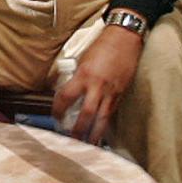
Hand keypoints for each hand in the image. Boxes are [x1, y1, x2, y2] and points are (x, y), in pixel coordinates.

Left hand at [53, 23, 140, 144]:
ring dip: (94, 134)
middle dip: (78, 130)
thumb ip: (76, 75)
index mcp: (84, 74)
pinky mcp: (121, 93)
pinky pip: (111, 112)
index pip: (66, 97)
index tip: (55, 116)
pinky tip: (101, 131)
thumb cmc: (103, 45)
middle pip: (85, 114)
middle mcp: (97, 85)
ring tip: (88, 144)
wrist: (125, 38)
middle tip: (71, 140)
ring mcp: (111, 91)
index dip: (58, 109)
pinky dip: (105, 123)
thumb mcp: (83, 57)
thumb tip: (65, 88)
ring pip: (102, 118)